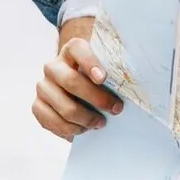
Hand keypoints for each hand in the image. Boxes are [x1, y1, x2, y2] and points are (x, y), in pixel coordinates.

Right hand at [31, 17, 122, 140]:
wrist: (75, 82)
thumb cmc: (98, 74)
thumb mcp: (107, 65)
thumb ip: (117, 67)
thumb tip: (143, 77)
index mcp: (72, 50)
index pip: (79, 50)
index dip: (90, 63)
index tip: (104, 78)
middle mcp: (53, 66)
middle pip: (71, 81)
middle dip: (96, 98)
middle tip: (116, 109)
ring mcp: (43, 86)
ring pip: (62, 105)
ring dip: (84, 118)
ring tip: (100, 123)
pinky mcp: (37, 106)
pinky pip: (49, 121)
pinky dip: (68, 129)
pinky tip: (82, 130)